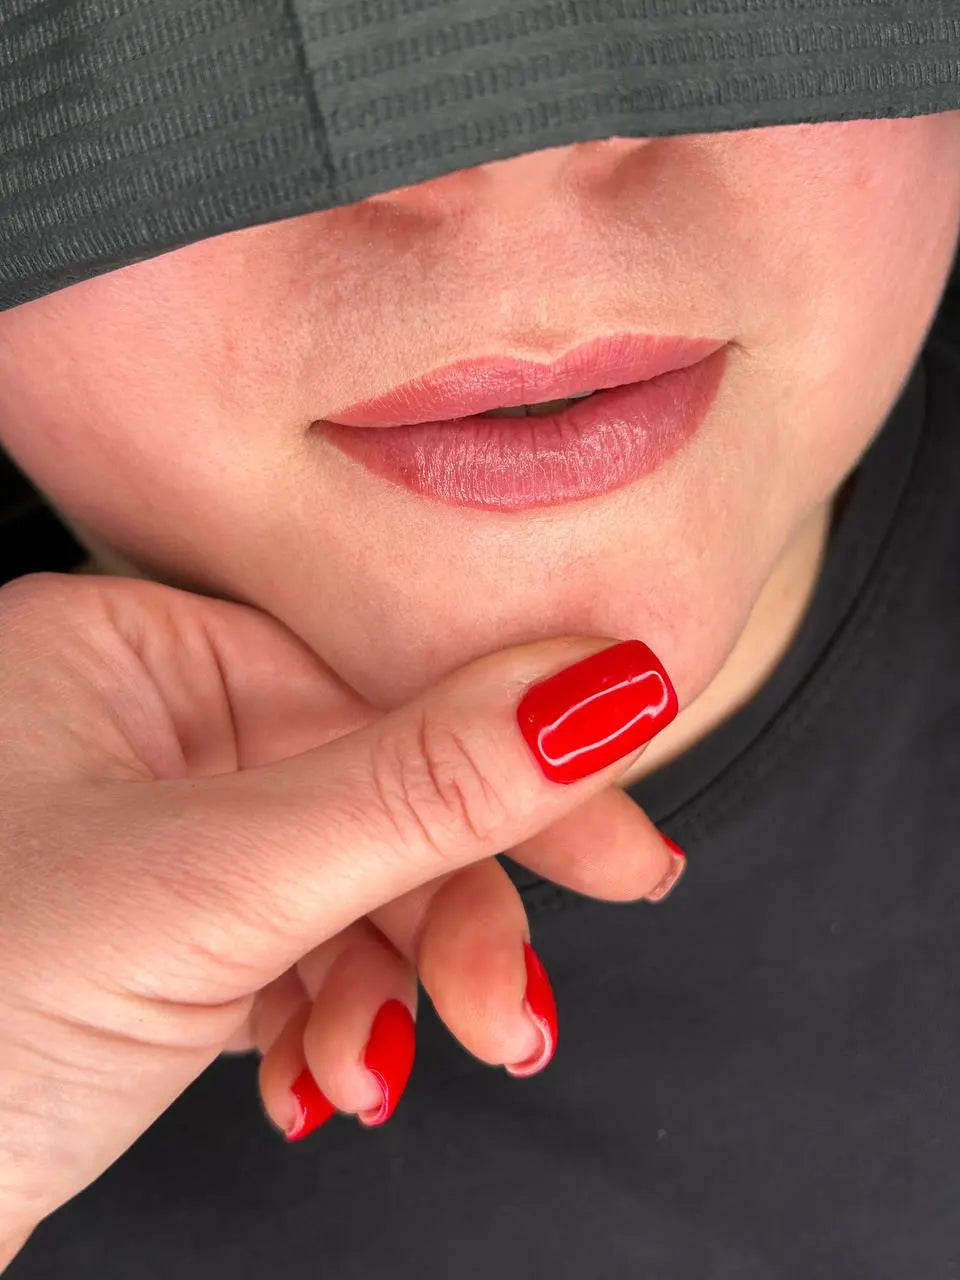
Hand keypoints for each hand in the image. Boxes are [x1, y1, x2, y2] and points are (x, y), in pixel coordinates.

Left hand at [0, 572, 681, 1258]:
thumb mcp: (218, 886)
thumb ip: (424, 788)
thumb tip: (599, 694)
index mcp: (131, 652)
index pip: (379, 689)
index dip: (514, 769)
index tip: (622, 838)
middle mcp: (140, 727)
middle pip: (375, 799)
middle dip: (449, 917)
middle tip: (517, 1010)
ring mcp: (154, 835)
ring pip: (348, 891)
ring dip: (388, 992)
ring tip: (374, 1073)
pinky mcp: (164, 935)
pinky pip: (299, 954)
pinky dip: (329, 1023)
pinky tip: (316, 1080)